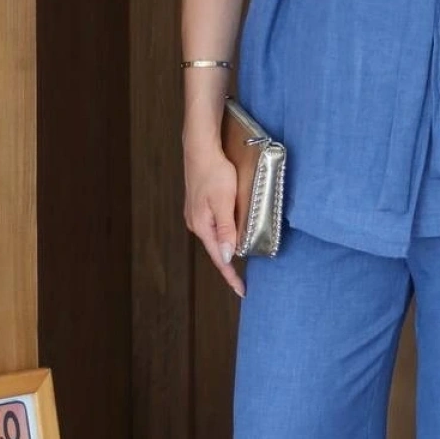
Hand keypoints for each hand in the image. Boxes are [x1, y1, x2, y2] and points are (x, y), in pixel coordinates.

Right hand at [182, 134, 246, 297]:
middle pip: (216, 250)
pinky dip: (224, 235)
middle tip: (243, 280)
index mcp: (202, 226)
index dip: (231, 275)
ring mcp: (196, 215)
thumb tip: (228, 255)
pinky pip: (214, 227)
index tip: (242, 290)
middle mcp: (196, 224)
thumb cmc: (214, 172)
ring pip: (215, 238)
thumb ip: (226, 229)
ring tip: (239, 262)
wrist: (200, 148)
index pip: (220, 258)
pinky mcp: (200, 206)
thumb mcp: (224, 201)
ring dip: (227, 249)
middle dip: (229, 265)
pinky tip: (232, 235)